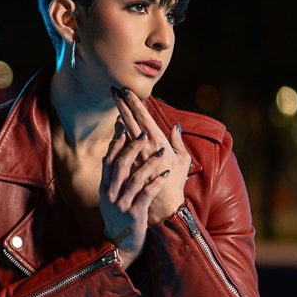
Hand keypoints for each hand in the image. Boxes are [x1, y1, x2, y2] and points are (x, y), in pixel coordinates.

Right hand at [99, 113, 164, 265]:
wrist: (121, 246)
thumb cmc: (121, 218)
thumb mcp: (112, 197)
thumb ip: (115, 177)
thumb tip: (117, 155)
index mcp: (105, 188)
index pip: (108, 160)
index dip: (116, 143)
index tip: (124, 125)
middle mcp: (110, 194)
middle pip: (120, 165)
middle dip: (132, 147)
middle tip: (144, 133)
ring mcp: (121, 204)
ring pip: (135, 178)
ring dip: (149, 163)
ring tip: (161, 151)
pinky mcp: (134, 214)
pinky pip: (146, 194)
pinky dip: (157, 183)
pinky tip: (166, 175)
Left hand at [111, 86, 187, 225]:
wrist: (164, 207)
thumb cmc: (176, 182)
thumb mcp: (182, 160)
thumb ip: (178, 141)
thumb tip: (175, 126)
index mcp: (158, 142)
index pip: (143, 117)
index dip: (133, 102)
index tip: (125, 90)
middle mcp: (145, 147)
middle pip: (130, 120)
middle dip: (122, 104)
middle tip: (114, 89)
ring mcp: (135, 156)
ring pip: (124, 132)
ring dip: (119, 116)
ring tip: (115, 101)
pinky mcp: (129, 165)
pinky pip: (120, 147)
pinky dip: (117, 135)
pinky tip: (115, 126)